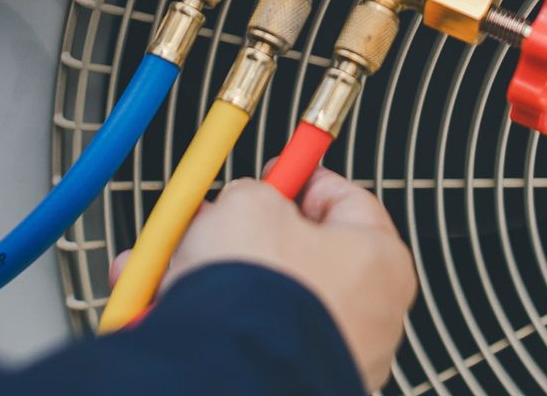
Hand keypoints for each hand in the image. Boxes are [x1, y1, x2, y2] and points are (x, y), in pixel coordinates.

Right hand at [116, 172, 414, 389]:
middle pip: (300, 253)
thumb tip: (245, 202)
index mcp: (380, 262)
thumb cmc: (260, 295)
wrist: (230, 376)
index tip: (275, 171)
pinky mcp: (294, 381)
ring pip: (268, 299)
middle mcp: (371, 315)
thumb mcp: (248, 206)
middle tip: (212, 220)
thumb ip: (254, 194)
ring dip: (216, 277)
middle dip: (245, 234)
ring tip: (170, 265)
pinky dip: (214, 322)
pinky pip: (250, 338)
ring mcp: (336, 354)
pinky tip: (165, 305)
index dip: (302, 178)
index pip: (346, 200)